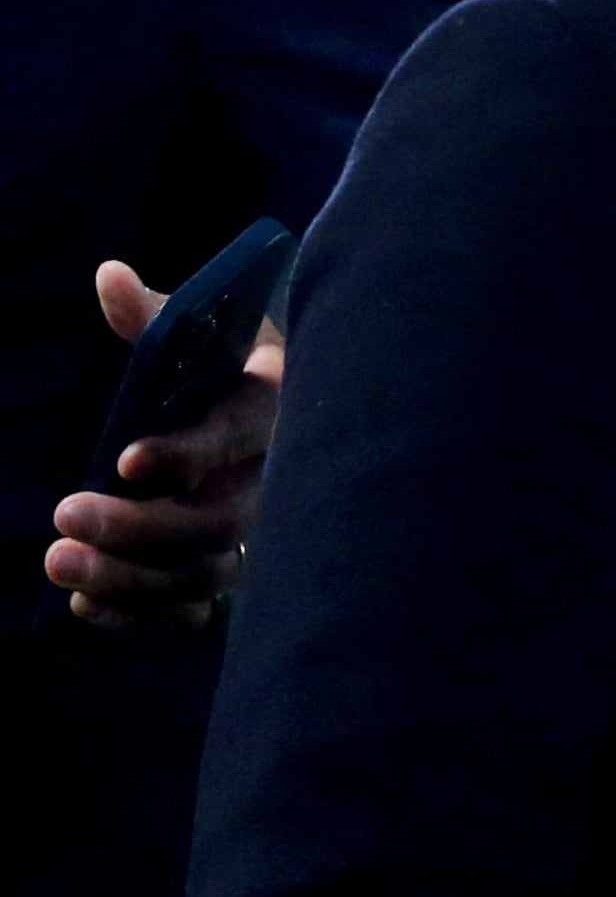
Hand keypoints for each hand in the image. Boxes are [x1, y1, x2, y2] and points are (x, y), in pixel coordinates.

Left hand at [45, 260, 283, 631]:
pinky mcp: (227, 574)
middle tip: (65, 514)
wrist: (271, 420)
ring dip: (128, 577)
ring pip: (204, 573)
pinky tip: (84, 605)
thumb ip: (154, 318)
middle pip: (219, 520)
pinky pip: (191, 614)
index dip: (186, 453)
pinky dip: (139, 619)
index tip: (125, 459)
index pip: (237, 436)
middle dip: (139, 525)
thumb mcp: (201, 334)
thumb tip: (109, 277)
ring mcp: (257, 534)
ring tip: (57, 562)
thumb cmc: (226, 370)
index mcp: (275, 407)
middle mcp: (277, 479)